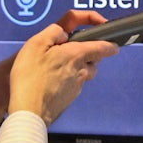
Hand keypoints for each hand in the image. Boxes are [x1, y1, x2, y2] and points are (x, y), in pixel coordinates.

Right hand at [7, 10, 119, 125]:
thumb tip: (64, 33)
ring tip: (60, 67)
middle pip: (95, 61)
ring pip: (85, 74)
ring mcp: (77, 86)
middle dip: (90, 55)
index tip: (113, 45)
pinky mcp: (70, 98)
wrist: (29, 110)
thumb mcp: (36, 44)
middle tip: (74, 51)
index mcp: (76, 54)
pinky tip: (53, 81)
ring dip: (79, 68)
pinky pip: (75, 85)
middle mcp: (82, 71)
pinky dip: (69, 80)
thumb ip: (53, 32)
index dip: (109, 45)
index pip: (103, 47)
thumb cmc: (30, 76)